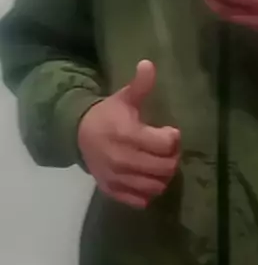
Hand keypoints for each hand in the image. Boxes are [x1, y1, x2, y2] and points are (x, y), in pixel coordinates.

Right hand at [78, 60, 179, 208]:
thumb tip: (149, 63)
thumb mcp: (124, 98)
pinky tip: (148, 177)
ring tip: (160, 162)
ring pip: (155, 186)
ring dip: (163, 176)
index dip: (173, 138)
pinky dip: (149, 192)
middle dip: (173, 157)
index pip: (166, 144)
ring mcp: (117, 178)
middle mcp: (122, 160)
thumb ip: (140, 85)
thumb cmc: (108, 114)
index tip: (170, 132)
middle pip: (164, 167)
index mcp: (127, 135)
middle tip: (168, 149)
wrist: (78, 134)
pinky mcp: (112, 191)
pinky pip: (140, 200)